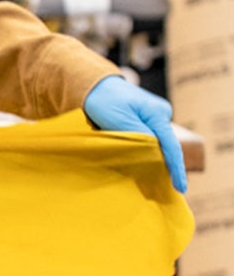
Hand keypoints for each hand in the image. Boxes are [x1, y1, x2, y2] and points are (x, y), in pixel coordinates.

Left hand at [83, 75, 186, 193]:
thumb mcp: (119, 119)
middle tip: (162, 190)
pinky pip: (149, 139)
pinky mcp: (146, 119)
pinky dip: (145, 151)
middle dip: (165, 166)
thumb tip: (156, 154)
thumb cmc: (103, 101)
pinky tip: (140, 164)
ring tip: (149, 182)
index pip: (171, 146)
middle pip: (166, 146)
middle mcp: (161, 114)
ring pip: (157, 144)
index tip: (180, 188)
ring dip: (152, 159)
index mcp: (157, 113)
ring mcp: (155, 117)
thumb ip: (138, 136)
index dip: (176, 168)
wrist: (94, 85)